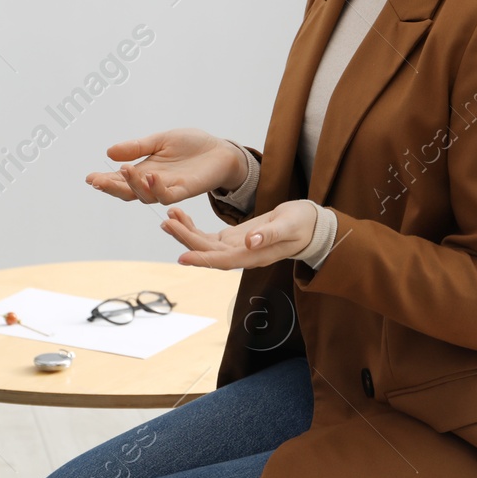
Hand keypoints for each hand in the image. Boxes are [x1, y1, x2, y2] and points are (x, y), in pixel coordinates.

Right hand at [86, 128, 248, 204]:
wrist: (220, 150)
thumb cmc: (191, 145)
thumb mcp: (160, 140)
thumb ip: (137, 147)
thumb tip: (109, 152)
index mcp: (145, 171)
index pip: (120, 179)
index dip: (105, 180)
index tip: (89, 177)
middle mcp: (154, 183)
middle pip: (128, 192)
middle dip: (111, 187)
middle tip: (97, 181)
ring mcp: (169, 188)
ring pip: (145, 195)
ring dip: (133, 185)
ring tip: (124, 170)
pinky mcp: (186, 190)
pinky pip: (168, 195)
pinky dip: (158, 188)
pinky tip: (151, 176)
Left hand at [160, 200, 320, 269]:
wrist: (308, 225)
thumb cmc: (302, 225)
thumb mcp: (290, 226)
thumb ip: (270, 235)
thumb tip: (250, 243)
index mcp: (254, 256)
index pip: (223, 260)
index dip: (202, 259)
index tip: (182, 256)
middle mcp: (241, 255)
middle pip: (208, 252)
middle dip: (186, 239)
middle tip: (167, 223)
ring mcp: (235, 248)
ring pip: (204, 244)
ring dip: (185, 233)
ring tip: (168, 218)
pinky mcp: (232, 238)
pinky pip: (208, 236)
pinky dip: (193, 227)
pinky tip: (180, 217)